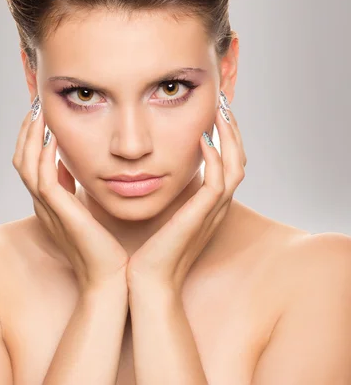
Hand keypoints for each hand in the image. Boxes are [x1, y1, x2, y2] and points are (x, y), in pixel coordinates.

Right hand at [12, 95, 129, 294]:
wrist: (109, 277)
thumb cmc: (103, 246)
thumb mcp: (84, 209)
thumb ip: (72, 188)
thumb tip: (67, 164)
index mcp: (48, 203)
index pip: (30, 163)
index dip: (32, 138)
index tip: (43, 115)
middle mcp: (42, 204)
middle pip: (21, 160)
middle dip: (27, 131)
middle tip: (36, 105)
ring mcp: (47, 209)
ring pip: (26, 165)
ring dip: (31, 136)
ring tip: (39, 112)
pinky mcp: (58, 213)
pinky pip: (42, 178)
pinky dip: (42, 154)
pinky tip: (51, 136)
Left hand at [126, 92, 246, 294]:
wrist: (147, 282)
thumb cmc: (149, 249)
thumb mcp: (162, 212)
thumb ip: (166, 190)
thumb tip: (152, 166)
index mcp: (208, 204)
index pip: (228, 162)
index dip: (225, 136)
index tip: (213, 112)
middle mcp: (216, 205)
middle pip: (238, 159)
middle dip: (233, 130)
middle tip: (223, 103)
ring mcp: (213, 211)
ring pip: (236, 166)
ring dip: (230, 136)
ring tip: (221, 111)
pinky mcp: (203, 216)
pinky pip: (219, 181)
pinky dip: (216, 157)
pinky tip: (203, 137)